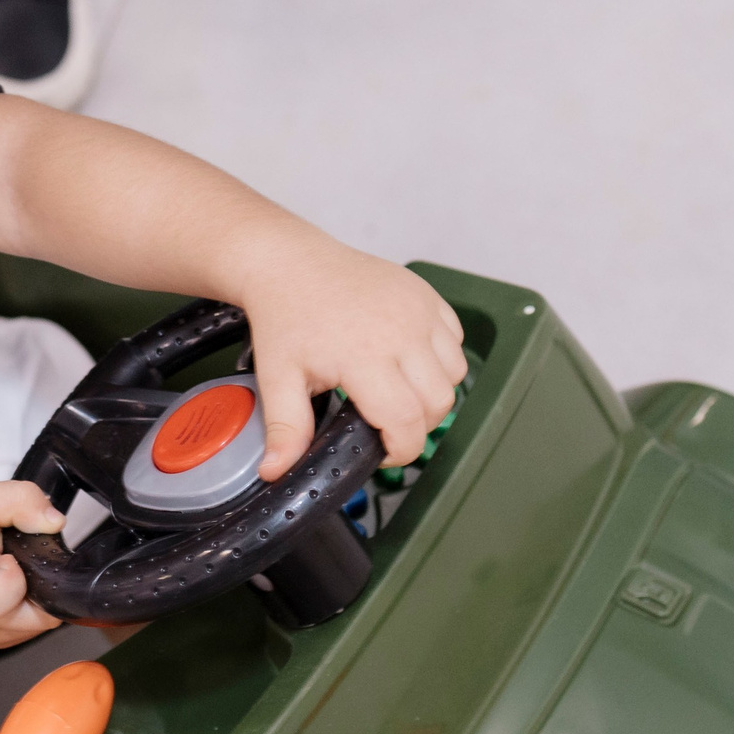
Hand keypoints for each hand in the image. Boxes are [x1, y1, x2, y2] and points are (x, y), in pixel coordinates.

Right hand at [0, 482, 64, 648]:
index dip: (17, 571)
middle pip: (44, 608)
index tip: (1, 556)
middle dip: (36, 579)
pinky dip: (24, 603)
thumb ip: (20, 501)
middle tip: (4, 560)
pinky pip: (31, 625)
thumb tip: (55, 521)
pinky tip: (2, 585)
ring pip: (43, 618)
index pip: (15, 594)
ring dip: (33, 591)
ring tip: (1, 571)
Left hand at [239, 236, 468, 477]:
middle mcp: (400, 331)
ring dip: (433, 394)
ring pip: (454, 375)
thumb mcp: (278, 377)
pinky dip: (441, 360)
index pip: (407, 422)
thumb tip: (277, 470)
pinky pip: (456, 342)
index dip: (401, 450)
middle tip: (385, 422)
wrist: (292, 263)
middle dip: (418, 426)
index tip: (383, 452)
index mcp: (363, 356)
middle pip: (438, 404)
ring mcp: (419, 310)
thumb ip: (286, 428)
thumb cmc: (286, 315)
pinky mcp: (428, 296)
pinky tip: (407, 361)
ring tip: (397, 391)